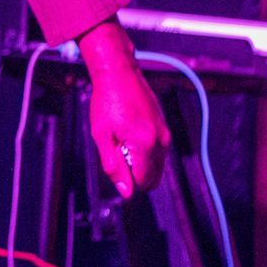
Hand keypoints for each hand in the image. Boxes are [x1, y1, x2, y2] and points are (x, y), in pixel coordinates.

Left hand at [79, 21, 169, 198]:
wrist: (119, 75)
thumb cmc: (107, 103)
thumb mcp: (101, 136)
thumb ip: (113, 165)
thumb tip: (126, 191)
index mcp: (145, 145)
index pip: (143, 181)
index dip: (127, 182)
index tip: (115, 167)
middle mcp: (161, 141)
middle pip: (154, 177)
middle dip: (135, 174)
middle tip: (117, 154)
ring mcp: (165, 133)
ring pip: (158, 165)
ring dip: (141, 163)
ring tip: (121, 141)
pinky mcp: (165, 127)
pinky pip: (159, 151)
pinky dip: (146, 152)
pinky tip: (129, 135)